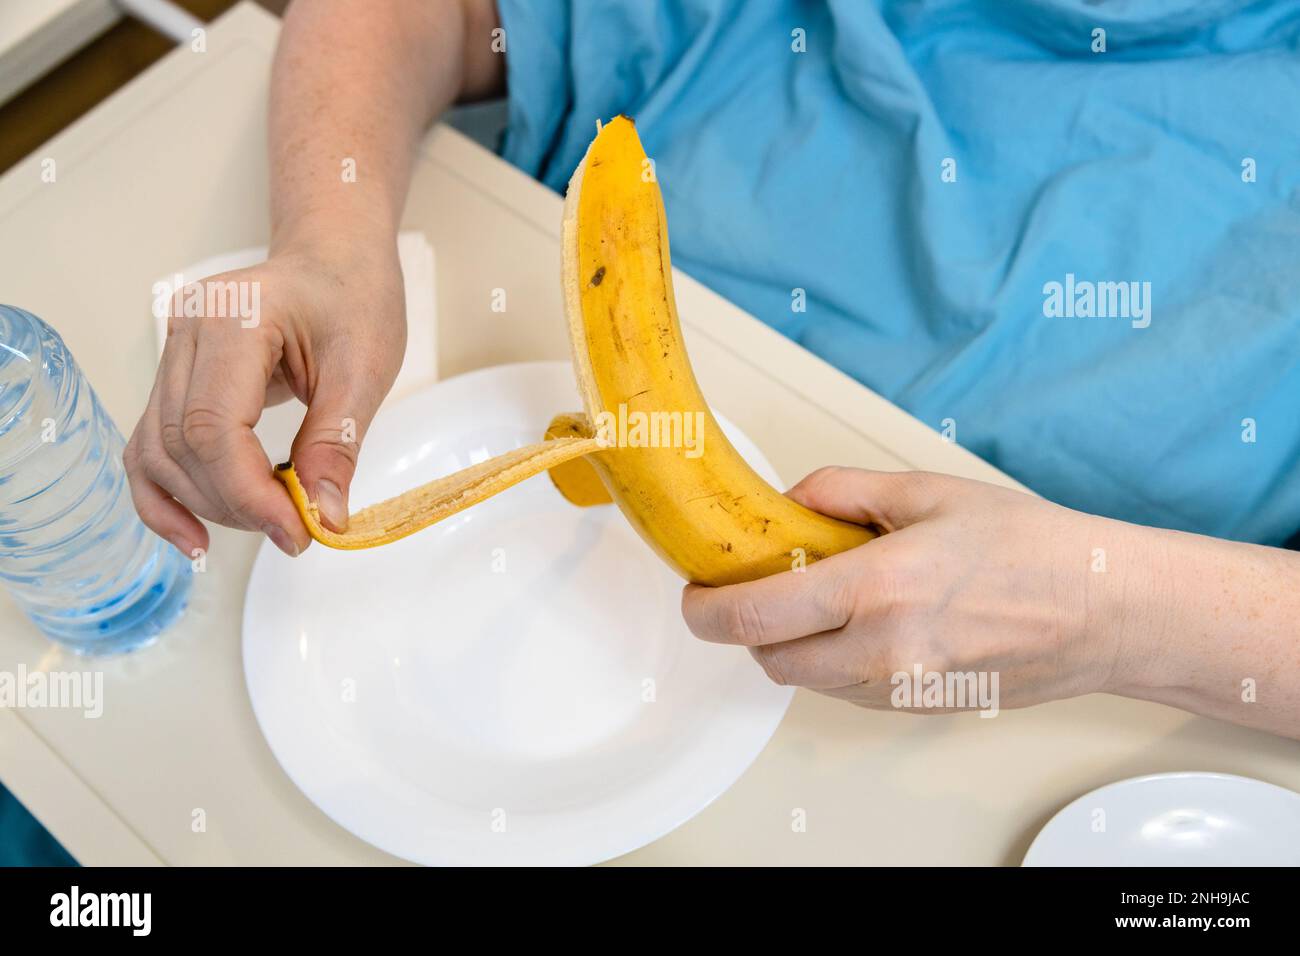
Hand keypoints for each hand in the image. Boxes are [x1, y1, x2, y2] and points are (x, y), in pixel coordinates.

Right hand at [125, 236, 405, 556]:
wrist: (333, 260)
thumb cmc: (353, 298)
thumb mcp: (365, 368)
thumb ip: (337, 443)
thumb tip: (323, 518)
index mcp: (233, 318)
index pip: (215, 427)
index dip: (249, 493)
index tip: (297, 532)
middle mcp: (185, 331)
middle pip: (184, 445)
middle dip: (237, 504)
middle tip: (297, 532)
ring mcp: (170, 352)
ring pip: (160, 453)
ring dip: (210, 504)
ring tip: (271, 522)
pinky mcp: (171, 378)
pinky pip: (149, 447)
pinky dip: (166, 497)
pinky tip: (195, 538)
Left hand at [682, 468, 1143, 713]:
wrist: (1104, 610)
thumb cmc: (1032, 547)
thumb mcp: (927, 492)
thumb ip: (841, 492)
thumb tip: (786, 502)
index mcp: (881, 587)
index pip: (758, 614)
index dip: (707, 609)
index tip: (695, 593)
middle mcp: (886, 650)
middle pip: (770, 658)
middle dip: (747, 627)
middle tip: (758, 586)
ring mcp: (903, 689)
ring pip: (808, 679)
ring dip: (794, 642)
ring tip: (827, 595)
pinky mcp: (918, 708)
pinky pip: (848, 690)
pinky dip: (835, 660)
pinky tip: (868, 621)